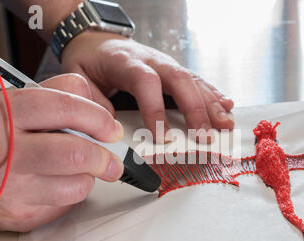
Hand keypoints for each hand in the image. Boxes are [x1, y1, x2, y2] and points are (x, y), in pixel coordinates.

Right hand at [0, 74, 123, 231]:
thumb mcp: (19, 104)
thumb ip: (59, 94)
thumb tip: (99, 107)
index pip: (63, 107)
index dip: (98, 118)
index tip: (111, 129)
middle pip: (75, 153)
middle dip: (104, 157)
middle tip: (112, 159)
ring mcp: (8, 187)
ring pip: (77, 184)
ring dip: (88, 176)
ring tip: (78, 169)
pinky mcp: (21, 214)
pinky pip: (67, 204)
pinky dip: (73, 192)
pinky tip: (59, 183)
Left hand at [61, 31, 234, 141]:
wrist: (96, 39)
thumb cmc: (89, 60)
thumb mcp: (77, 78)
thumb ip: (90, 102)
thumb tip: (109, 130)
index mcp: (126, 61)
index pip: (146, 82)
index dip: (156, 109)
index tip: (162, 137)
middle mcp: (152, 60)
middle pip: (179, 80)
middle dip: (196, 110)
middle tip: (205, 136)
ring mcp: (166, 64)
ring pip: (193, 81)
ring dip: (212, 104)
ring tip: (225, 124)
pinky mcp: (174, 71)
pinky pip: (197, 81)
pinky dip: (213, 94)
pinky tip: (226, 106)